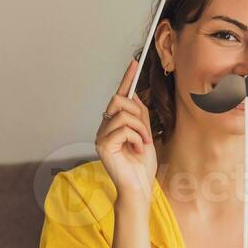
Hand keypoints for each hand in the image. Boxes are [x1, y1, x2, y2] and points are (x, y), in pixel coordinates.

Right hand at [96, 56, 157, 206]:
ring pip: (123, 114)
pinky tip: (137, 150)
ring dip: (140, 129)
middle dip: (137, 114)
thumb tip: (135, 96)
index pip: (119, 96)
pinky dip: (136, 137)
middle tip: (145, 134)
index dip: (127, 78)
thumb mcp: (145, 134)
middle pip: (119, 100)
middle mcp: (104, 127)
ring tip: (142, 144)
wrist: (139, 186)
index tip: (134, 62)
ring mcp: (101, 135)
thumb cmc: (141, 164)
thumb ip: (139, 116)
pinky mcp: (103, 144)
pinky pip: (123, 128)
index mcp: (114, 124)